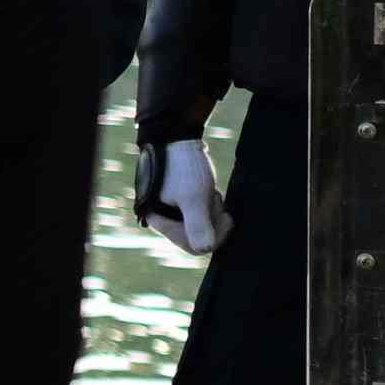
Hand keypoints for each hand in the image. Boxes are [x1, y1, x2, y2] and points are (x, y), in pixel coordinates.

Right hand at [142, 137, 224, 257]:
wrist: (178, 135)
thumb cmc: (183, 166)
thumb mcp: (194, 197)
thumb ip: (198, 225)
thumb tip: (205, 249)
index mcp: (157, 220)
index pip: (192, 246)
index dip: (214, 237)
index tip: (227, 218)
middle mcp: (160, 217)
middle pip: (197, 236)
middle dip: (212, 219)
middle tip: (216, 198)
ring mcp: (168, 208)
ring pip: (200, 223)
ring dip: (211, 209)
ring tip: (211, 190)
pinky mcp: (177, 199)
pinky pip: (199, 212)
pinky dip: (208, 203)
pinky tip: (209, 190)